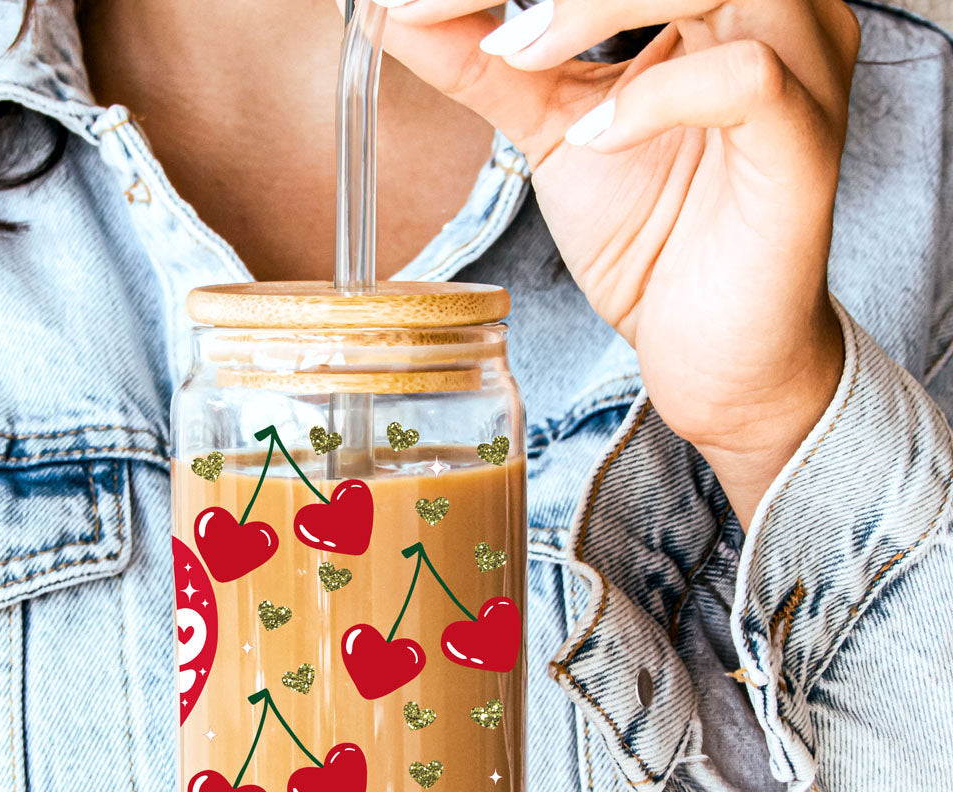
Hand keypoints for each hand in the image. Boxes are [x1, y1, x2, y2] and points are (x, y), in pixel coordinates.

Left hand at [374, 0, 857, 524]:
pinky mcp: (804, 143)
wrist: (706, 349)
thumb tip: (396, 13)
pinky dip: (656, 98)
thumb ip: (485, 68)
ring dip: (592, 6)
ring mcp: (800, 69)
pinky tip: (596, 140)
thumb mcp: (549, 135)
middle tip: (439, 7)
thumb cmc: (650, 241)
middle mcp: (771, 10)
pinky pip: (745, 79)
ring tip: (514, 58)